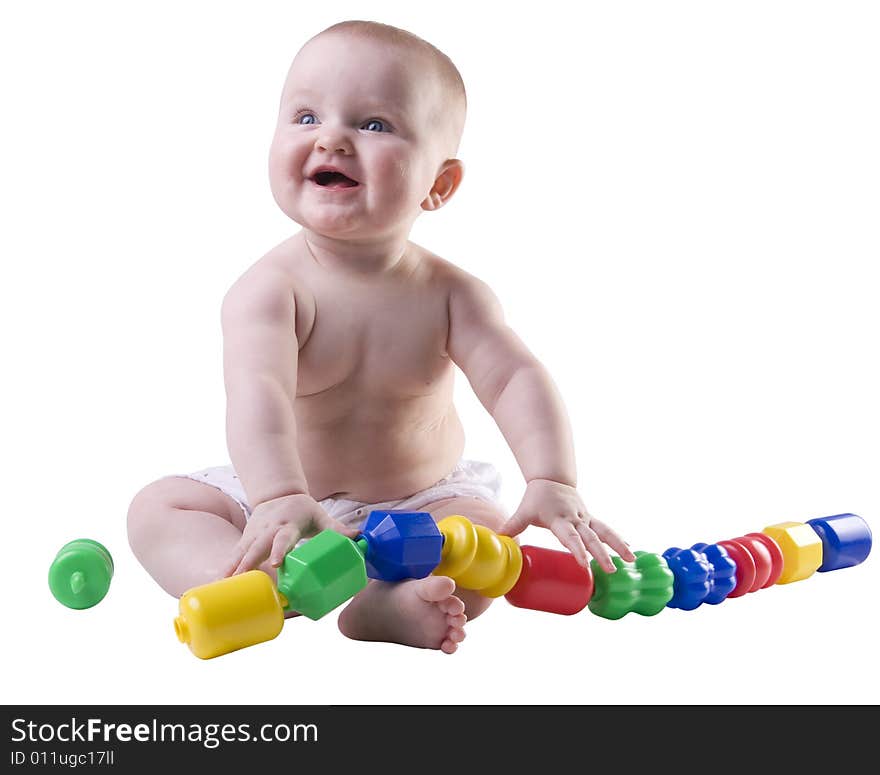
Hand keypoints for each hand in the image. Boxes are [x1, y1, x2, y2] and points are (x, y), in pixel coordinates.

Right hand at [225, 493, 359, 575]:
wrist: (278, 494)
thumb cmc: (303, 510)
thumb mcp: (321, 516)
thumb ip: (338, 528)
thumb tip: (359, 537)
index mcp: (288, 524)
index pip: (283, 537)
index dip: (279, 549)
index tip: (274, 563)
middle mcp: (269, 528)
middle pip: (257, 545)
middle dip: (248, 562)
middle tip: (241, 578)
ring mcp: (255, 533)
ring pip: (242, 549)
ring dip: (233, 565)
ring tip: (224, 583)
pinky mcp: (247, 538)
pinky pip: (236, 552)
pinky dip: (228, 565)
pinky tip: (220, 581)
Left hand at [498, 479, 634, 572]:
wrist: (551, 478)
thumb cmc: (537, 498)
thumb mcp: (524, 511)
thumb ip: (513, 525)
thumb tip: (499, 539)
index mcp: (560, 519)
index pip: (570, 537)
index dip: (577, 550)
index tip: (585, 565)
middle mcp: (576, 519)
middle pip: (591, 538)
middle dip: (602, 554)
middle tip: (611, 570)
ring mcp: (585, 518)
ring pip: (605, 532)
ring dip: (618, 545)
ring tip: (632, 559)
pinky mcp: (590, 518)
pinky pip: (606, 529)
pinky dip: (617, 539)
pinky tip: (629, 550)